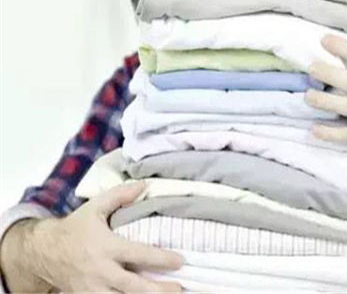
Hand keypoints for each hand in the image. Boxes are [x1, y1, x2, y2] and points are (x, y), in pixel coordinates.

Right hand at [0, 182, 183, 292]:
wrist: (43, 253)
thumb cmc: (74, 228)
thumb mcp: (95, 207)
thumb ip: (120, 195)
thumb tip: (144, 185)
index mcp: (106, 247)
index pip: (138, 254)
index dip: (161, 259)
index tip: (180, 260)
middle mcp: (101, 271)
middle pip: (134, 286)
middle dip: (158, 289)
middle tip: (180, 288)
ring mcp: (94, 289)